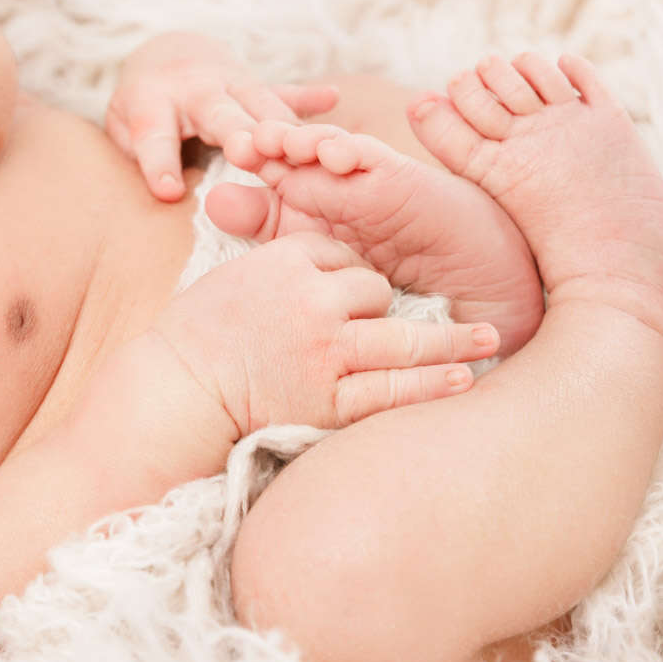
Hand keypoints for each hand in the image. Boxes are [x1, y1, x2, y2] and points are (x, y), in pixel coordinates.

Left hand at [105, 31, 338, 200]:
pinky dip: (307, 97)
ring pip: (260, 104)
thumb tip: (168, 190)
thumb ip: (139, 152)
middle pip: (218, 114)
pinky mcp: (257, 84)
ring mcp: (231, 82)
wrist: (170, 53)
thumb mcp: (123, 125)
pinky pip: (285, 91)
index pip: (155, 134)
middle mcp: (196, 89)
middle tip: (246, 152)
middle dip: (234, 132)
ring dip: (279, 126)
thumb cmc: (143, 105)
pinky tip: (331, 98)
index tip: (170, 192)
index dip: (160, 163)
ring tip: (301, 148)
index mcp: (153, 100)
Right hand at [145, 232, 496, 440]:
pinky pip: (390, 391)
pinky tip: (461, 379)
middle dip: (417, 305)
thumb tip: (331, 268)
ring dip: (450, 343)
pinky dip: (429, 386)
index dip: (359, 279)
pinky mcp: (326, 400)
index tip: (369, 297)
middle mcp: (312, 302)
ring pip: (402, 342)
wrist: (175, 393)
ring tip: (487, 340)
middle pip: (379, 294)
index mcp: (285, 262)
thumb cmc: (197, 336)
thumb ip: (284, 264)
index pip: (345, 261)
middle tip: (471, 313)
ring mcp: (324, 352)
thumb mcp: (237, 276)